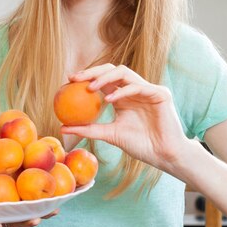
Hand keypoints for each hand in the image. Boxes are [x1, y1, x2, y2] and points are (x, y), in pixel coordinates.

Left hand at [61, 64, 191, 170]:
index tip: (68, 81)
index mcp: (123, 95)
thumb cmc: (140, 146)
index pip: (104, 79)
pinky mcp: (160, 93)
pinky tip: (109, 99)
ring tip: (90, 88)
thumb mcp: (109, 135)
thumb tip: (62, 128)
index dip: (87, 76)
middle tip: (75, 78)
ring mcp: (148, 89)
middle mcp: (135, 89)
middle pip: (112, 70)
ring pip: (124, 72)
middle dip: (92, 71)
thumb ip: (88, 129)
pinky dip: (122, 91)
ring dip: (105, 78)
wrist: (164, 155)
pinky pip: (138, 87)